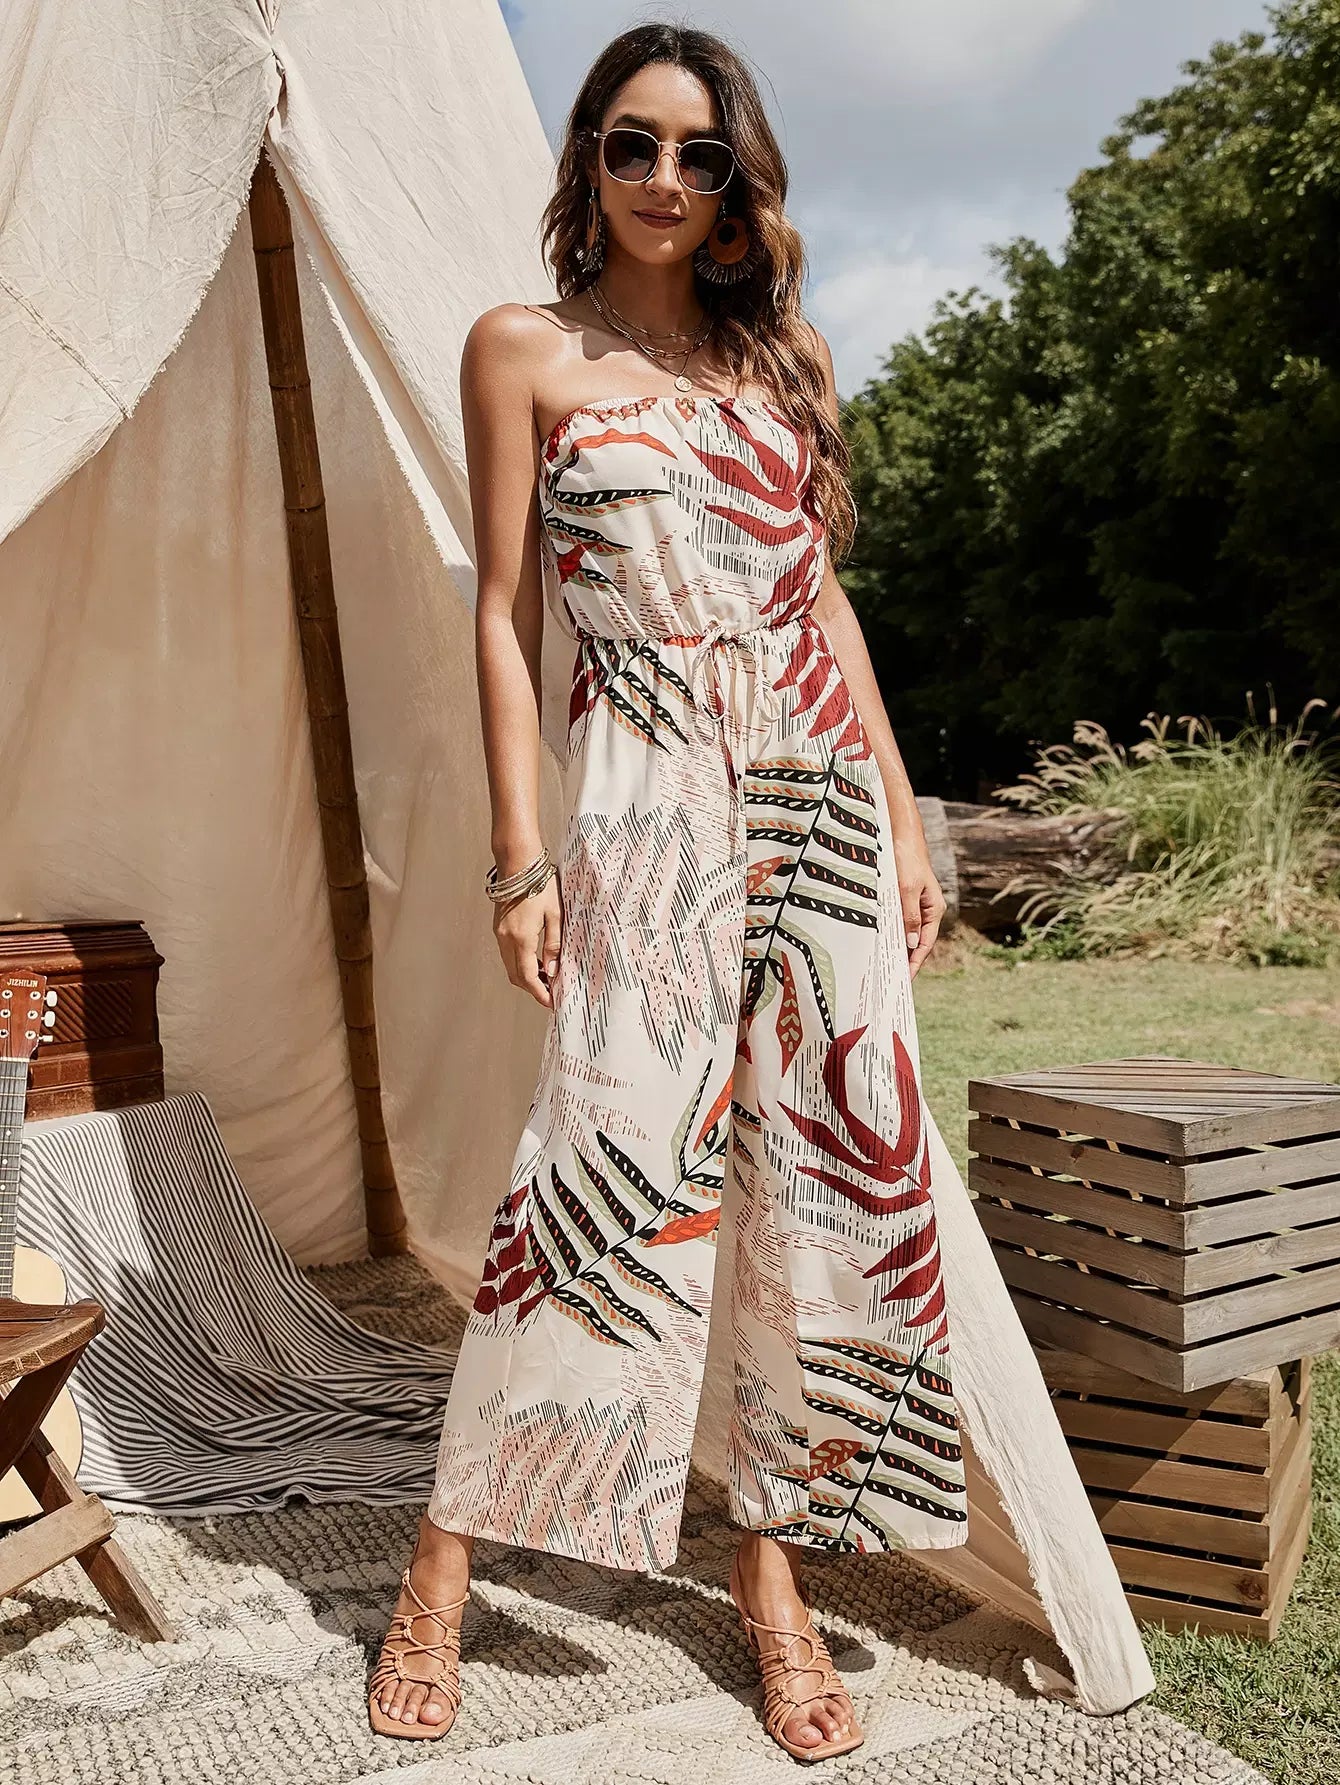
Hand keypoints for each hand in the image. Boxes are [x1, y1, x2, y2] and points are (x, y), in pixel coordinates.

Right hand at [493, 872, 562, 1007]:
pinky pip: (507, 953)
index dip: (539, 992)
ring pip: (510, 965)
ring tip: (547, 977)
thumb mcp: (555, 914)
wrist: (517, 862)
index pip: (528, 976)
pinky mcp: (499, 927)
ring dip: (526, 976)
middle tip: (551, 992)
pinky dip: (520, 963)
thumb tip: (552, 971)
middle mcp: (506, 938)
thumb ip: (553, 945)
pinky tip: (535, 959)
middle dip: (532, 988)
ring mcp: (499, 933)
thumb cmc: (540, 884)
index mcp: (521, 938)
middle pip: (515, 975)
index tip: (551, 1001)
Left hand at [896, 843, 944, 979]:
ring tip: (886, 968)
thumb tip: (911, 943)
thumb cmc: (907, 860)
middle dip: (907, 961)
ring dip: (899, 949)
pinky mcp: (906, 900)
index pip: (926, 944)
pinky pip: (900, 922)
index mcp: (934, 909)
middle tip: (893, 980)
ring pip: (908, 933)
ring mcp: (918, 905)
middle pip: (918, 942)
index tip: (906, 979)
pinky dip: (893, 934)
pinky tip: (882, 943)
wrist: (902, 836)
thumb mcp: (907, 889)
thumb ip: (909, 916)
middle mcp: (928, 910)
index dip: (916, 962)